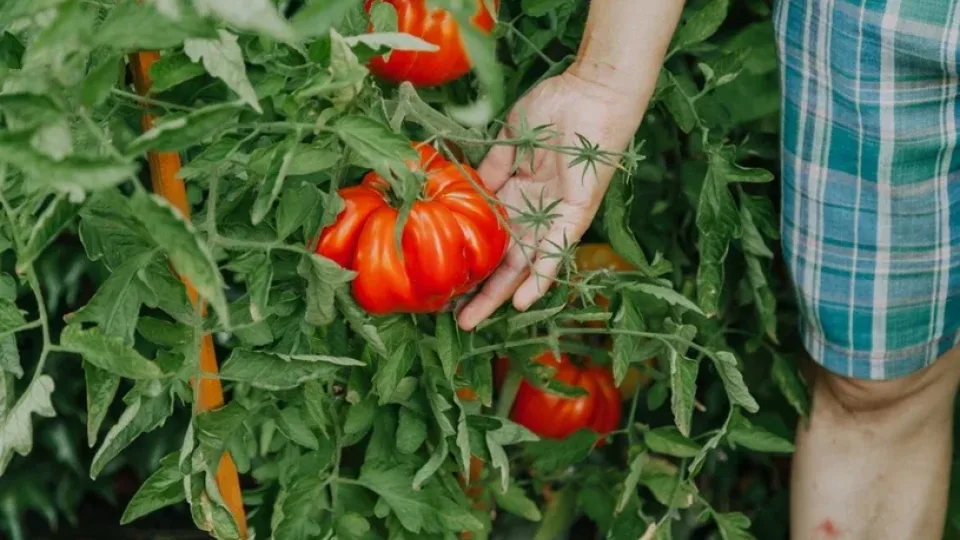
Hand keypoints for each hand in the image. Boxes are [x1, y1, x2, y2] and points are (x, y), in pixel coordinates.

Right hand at [456, 69, 649, 330]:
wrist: (593, 91)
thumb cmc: (556, 108)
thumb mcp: (510, 140)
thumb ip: (491, 169)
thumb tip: (465, 191)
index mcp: (518, 194)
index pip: (491, 237)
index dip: (472, 258)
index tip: (448, 280)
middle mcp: (536, 212)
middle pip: (506, 260)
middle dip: (483, 290)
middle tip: (458, 319)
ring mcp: (555, 216)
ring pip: (526, 264)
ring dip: (504, 293)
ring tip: (476, 319)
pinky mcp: (576, 214)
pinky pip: (556, 250)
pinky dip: (540, 276)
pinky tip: (522, 301)